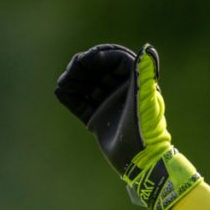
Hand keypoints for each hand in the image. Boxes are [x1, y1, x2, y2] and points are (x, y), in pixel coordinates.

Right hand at [55, 43, 200, 209]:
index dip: (102, 55)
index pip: (117, 60)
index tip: (88, 58)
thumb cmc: (145, 129)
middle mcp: (122, 94)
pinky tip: (62, 91)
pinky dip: (69, 95)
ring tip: (64, 82)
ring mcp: (109, 106)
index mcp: (135, 85)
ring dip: (73, 80)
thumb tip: (147, 49)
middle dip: (84, 66)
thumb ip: (144, 75)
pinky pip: (79, 103)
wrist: (139, 160)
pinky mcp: (98, 119)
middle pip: (99, 71)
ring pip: (87, 85)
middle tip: (73, 68)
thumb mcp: (144, 99)